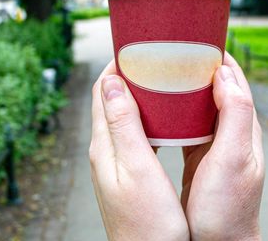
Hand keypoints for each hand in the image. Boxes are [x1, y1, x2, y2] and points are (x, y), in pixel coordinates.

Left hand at [89, 61, 188, 240]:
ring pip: (123, 114)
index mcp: (105, 145)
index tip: (135, 44)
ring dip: (138, 94)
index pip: (102, 91)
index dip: (116, 64)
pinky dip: (146, 115)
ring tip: (161, 79)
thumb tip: (111, 84)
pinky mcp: (127, 171)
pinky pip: (134, 131)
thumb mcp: (137, 169)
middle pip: (111, 99)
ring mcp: (115, 161)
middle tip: (153, 57)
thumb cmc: (147, 222)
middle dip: (128, 74)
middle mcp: (105, 150)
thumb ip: (123, 125)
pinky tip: (164, 118)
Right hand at [181, 53, 264, 240]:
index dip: (220, 57)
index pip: (235, 80)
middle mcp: (232, 133)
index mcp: (243, 128)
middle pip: (218, 88)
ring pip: (201, 105)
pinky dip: (177, 110)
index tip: (198, 39)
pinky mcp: (200, 157)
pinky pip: (189, 124)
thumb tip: (225, 73)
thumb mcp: (233, 158)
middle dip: (199, 67)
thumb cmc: (228, 208)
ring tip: (164, 72)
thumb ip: (234, 114)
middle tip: (174, 51)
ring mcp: (215, 145)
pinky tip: (161, 108)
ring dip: (186, 86)